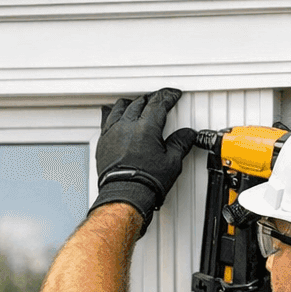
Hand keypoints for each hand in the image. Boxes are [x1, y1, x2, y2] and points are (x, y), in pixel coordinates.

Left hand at [90, 87, 196, 232]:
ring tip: (137, 105)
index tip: (173, 95)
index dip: (168, 96)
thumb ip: (180, 143)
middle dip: (151, 99)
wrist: (125, 196)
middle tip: (159, 101)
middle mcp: (127, 126)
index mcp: (146, 127)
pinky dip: (114, 115)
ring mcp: (112, 133)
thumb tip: (187, 135)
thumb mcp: (172, 161)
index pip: (158, 102)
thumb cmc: (146, 182)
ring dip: (131, 104)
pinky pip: (106, 120)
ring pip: (120, 108)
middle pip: (139, 103)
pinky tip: (115, 115)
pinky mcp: (103, 143)